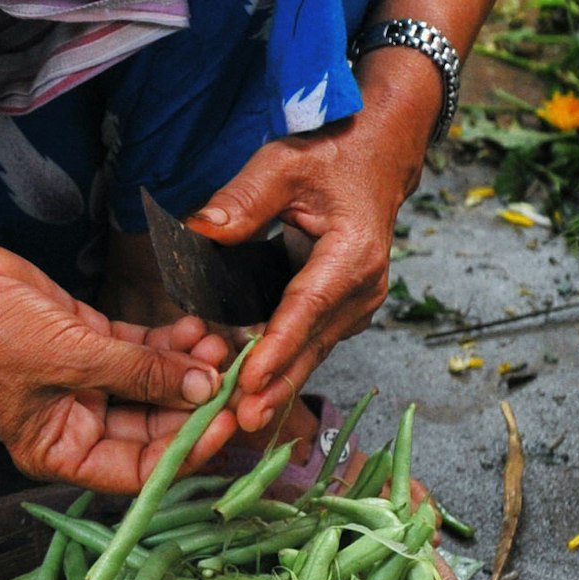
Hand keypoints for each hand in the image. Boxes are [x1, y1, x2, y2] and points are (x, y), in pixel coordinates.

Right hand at [0, 246, 236, 492]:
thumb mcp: (72, 357)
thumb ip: (141, 372)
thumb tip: (203, 386)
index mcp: (62, 452)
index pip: (139, 468)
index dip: (185, 450)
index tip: (223, 422)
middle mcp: (77, 425)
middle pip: (154, 428)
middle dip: (194, 402)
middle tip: (235, 378)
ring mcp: (86, 385)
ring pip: (153, 386)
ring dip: (187, 367)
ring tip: (216, 342)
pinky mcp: (90, 346)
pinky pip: (141, 352)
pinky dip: (168, 342)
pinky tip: (195, 328)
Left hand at [186, 77, 429, 435]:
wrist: (377, 158)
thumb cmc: (331, 157)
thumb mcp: (283, 164)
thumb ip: (243, 199)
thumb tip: (201, 231)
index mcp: (351, 253)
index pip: (307, 308)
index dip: (278, 347)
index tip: (249, 381)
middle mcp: (363, 287)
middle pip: (313, 345)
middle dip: (277, 387)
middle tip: (240, 422)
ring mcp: (358, 304)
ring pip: (313, 352)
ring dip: (279, 384)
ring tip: (242, 419)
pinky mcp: (346, 311)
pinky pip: (313, 344)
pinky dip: (285, 366)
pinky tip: (254, 392)